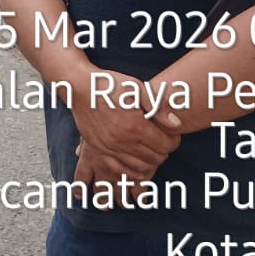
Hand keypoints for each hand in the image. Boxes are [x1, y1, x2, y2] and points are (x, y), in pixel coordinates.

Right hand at [70, 71, 180, 188]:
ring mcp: (109, 147)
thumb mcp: (136, 87)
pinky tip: (137, 165)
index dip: (174, 140)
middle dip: (164, 151)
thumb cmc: (109, 84)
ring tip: (151, 151)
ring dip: (150, 162)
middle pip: (155, 158)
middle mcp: (122, 141)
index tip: (172, 133)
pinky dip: (132, 171)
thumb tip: (176, 124)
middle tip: (162, 141)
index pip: (165, 145)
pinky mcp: (98, 150)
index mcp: (135, 125)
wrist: (78, 86)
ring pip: (140, 167)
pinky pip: (120, 170)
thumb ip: (158, 106)